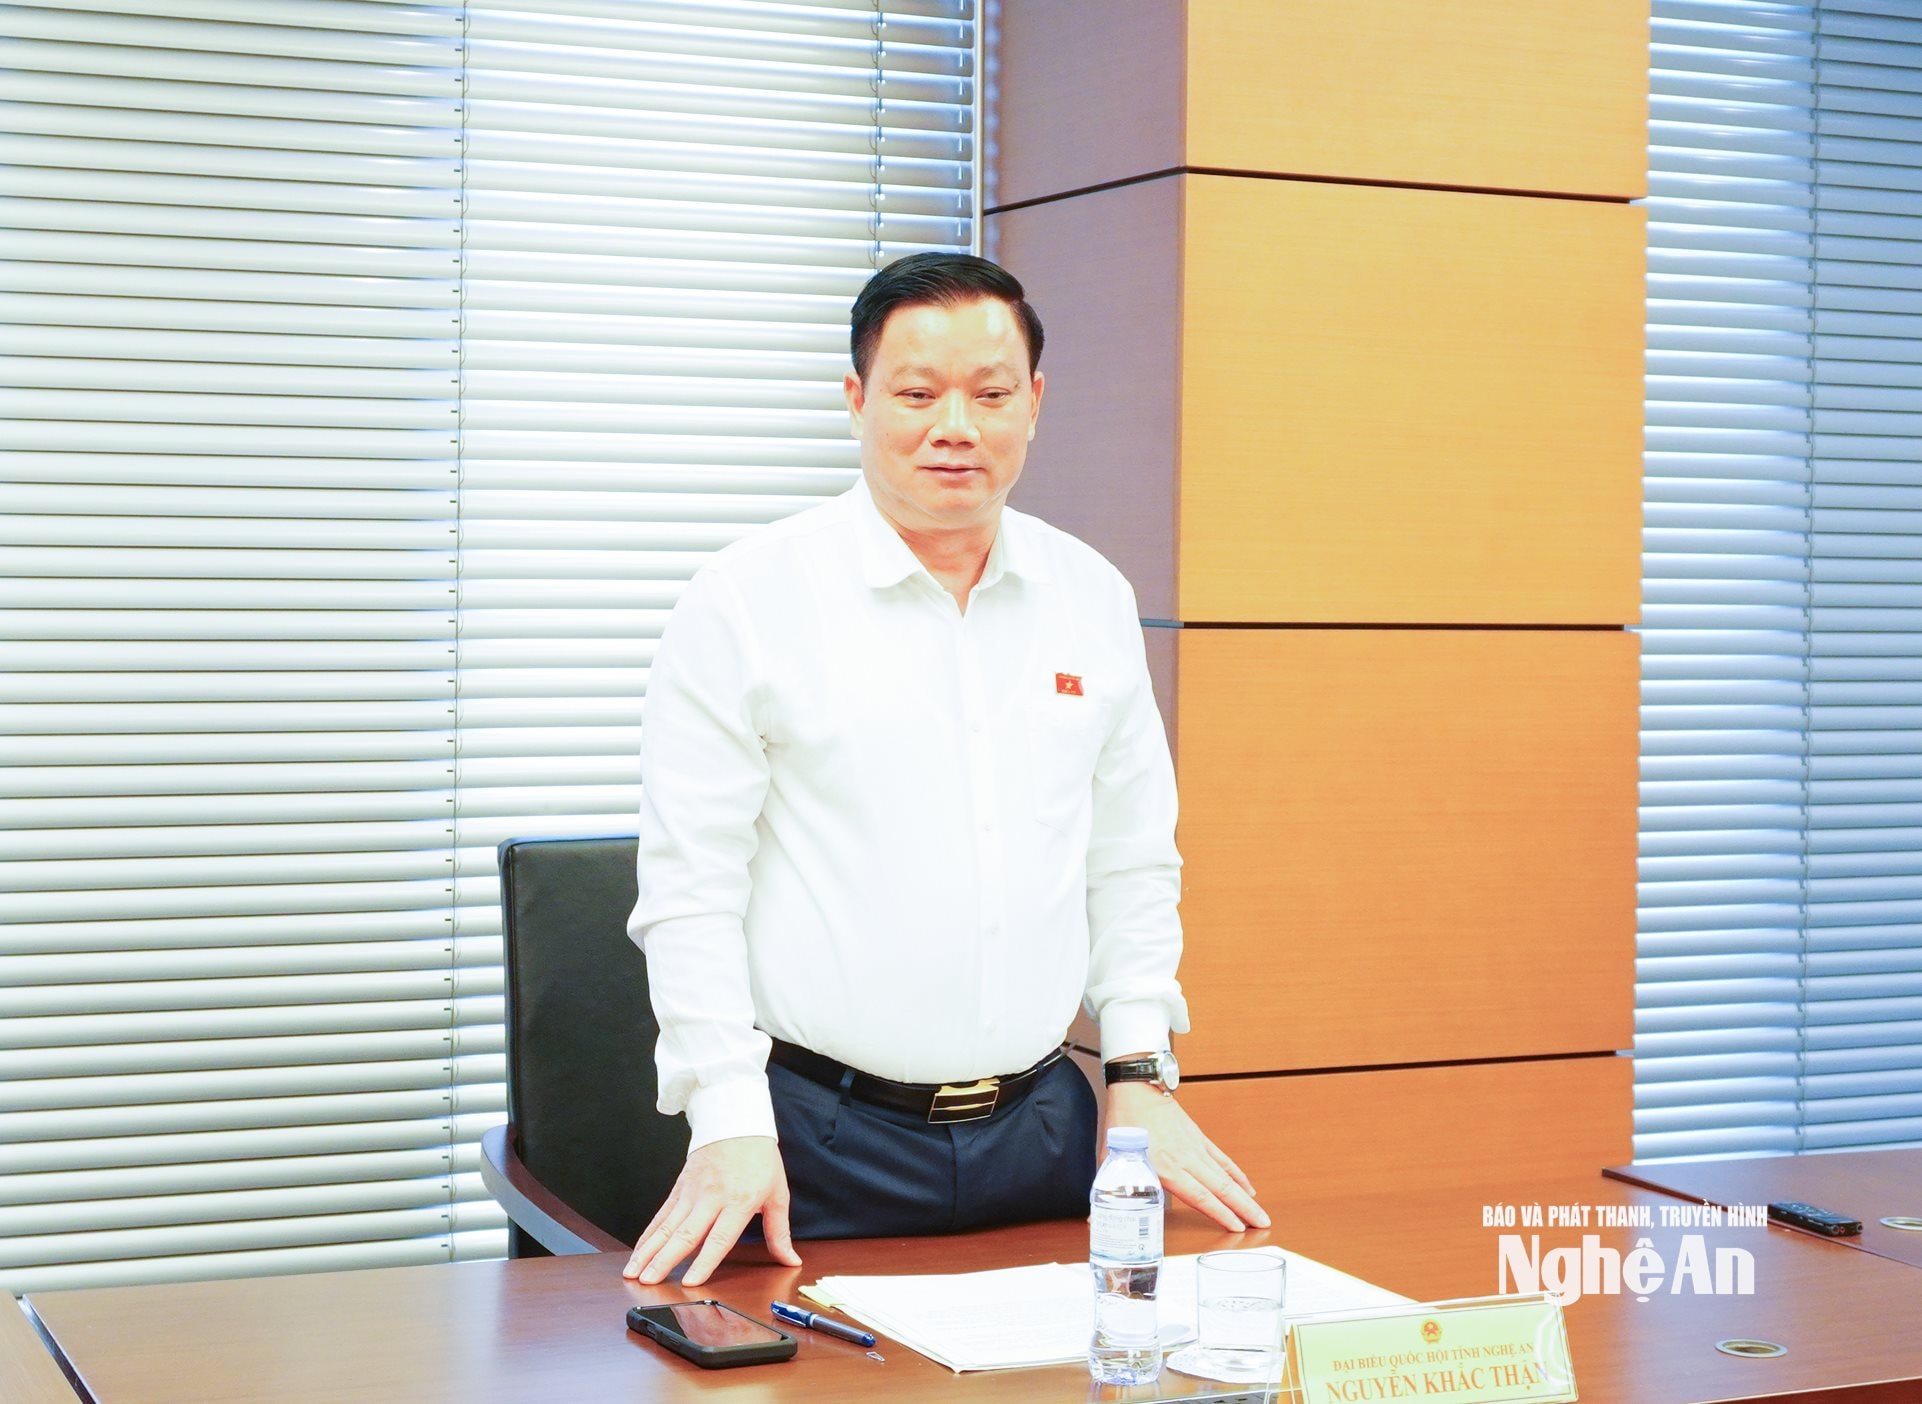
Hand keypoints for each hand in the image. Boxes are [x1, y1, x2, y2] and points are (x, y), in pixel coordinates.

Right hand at [622, 1136, 801, 1286]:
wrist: (736, 1120)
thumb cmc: (759, 1158)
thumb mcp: (777, 1193)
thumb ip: (779, 1232)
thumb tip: (790, 1261)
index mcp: (739, 1201)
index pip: (720, 1238)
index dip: (704, 1261)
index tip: (690, 1282)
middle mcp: (711, 1198)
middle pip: (685, 1234)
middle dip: (665, 1260)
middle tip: (648, 1280)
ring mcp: (691, 1192)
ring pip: (666, 1226)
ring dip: (648, 1251)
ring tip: (633, 1273)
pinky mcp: (679, 1188)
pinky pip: (661, 1215)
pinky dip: (647, 1235)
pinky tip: (638, 1252)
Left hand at [1105, 1083, 1267, 1232]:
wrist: (1136, 1087)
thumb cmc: (1122, 1123)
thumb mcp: (1109, 1160)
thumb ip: (1110, 1192)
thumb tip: (1095, 1223)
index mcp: (1165, 1167)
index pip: (1200, 1196)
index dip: (1220, 1213)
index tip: (1237, 1228)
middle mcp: (1185, 1158)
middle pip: (1221, 1188)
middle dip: (1243, 1209)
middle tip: (1262, 1225)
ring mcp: (1195, 1146)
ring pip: (1226, 1175)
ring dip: (1245, 1195)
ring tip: (1260, 1212)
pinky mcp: (1198, 1137)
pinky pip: (1222, 1159)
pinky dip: (1236, 1173)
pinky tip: (1247, 1186)